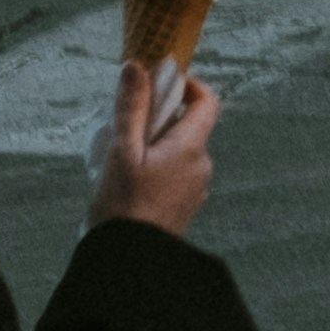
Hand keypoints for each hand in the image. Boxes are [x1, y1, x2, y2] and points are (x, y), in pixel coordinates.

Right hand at [89, 58, 218, 239]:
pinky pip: (176, 177)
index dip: (187, 86)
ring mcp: (195, 191)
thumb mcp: (122, 151)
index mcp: (192, 148)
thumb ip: (132, 107)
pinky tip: (131, 185)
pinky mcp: (184, 210)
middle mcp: (201, 167)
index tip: (159, 87)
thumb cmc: (124, 205)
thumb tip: (137, 66)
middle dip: (161, 121)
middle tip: (128, 128)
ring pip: (180, 154)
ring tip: (123, 161)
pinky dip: (158, 171)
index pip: (207, 101)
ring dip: (157, 148)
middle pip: (189, 127)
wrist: (127, 264)